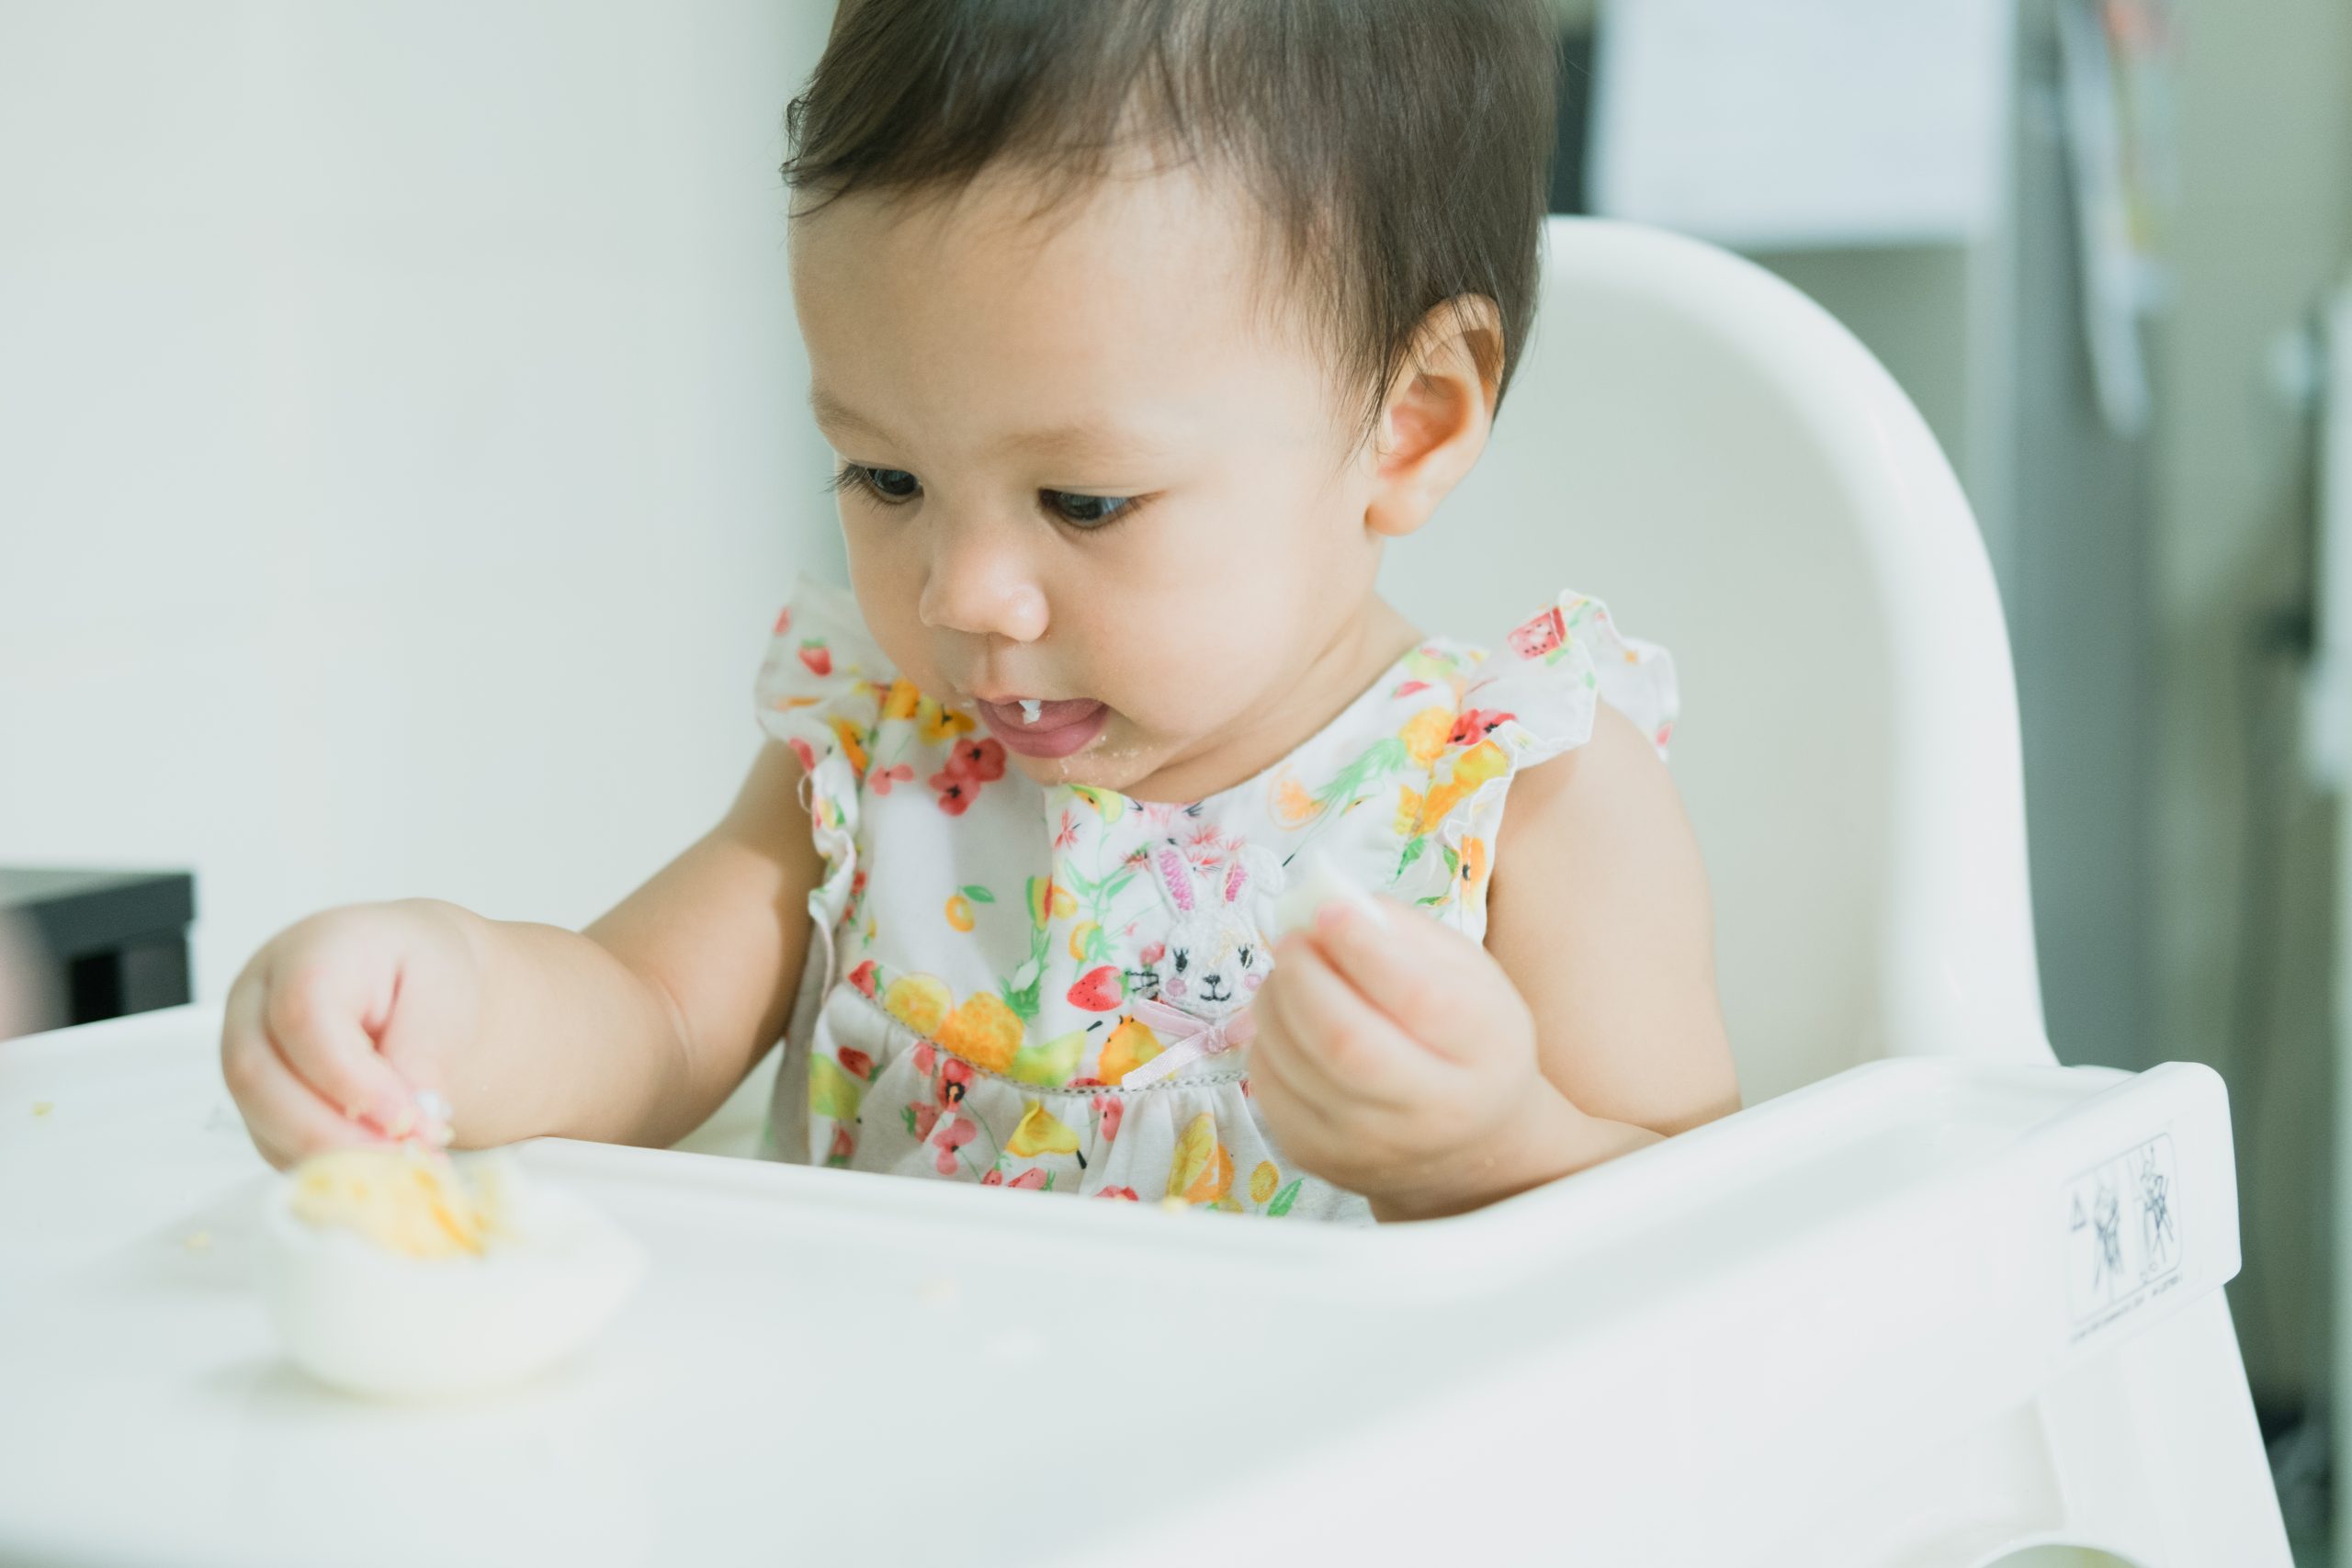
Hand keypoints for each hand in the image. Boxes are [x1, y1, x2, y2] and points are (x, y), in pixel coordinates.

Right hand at [219, 900, 483, 1168]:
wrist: (406, 977)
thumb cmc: (423, 972)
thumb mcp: (445, 990)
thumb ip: (423, 1052)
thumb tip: (408, 1121)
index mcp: (308, 951)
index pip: (302, 1017)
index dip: (351, 1081)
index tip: (410, 1119)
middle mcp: (257, 997)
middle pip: (257, 1076)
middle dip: (333, 1132)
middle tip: (405, 1156)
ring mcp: (245, 1047)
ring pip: (259, 1118)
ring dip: (332, 1155)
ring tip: (402, 1164)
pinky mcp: (255, 1094)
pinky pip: (272, 1141)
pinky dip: (325, 1163)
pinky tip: (378, 1164)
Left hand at [1248, 897, 1588, 1219]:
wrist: (1467, 1142)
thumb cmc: (1466, 1039)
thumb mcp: (1469, 975)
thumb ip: (1406, 933)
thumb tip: (1334, 904)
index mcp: (1484, 1052)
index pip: (1419, 1000)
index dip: (1364, 949)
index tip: (1330, 913)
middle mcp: (1432, 1112)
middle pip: (1346, 1043)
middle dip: (1304, 976)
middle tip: (1293, 941)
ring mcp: (1371, 1146)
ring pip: (1296, 1066)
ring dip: (1275, 1002)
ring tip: (1289, 975)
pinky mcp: (1320, 1159)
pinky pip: (1269, 1089)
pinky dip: (1265, 1042)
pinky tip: (1286, 1022)